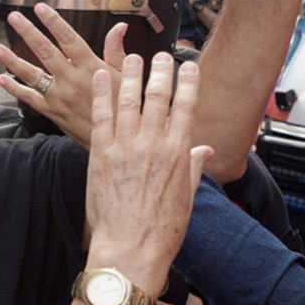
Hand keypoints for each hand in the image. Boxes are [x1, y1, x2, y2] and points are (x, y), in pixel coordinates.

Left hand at [0, 3, 126, 145]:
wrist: (116, 139)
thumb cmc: (122, 108)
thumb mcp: (126, 77)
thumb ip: (116, 51)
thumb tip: (119, 29)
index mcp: (90, 67)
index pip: (68, 39)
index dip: (53, 22)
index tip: (41, 9)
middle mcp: (71, 80)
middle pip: (45, 51)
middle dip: (28, 32)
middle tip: (14, 18)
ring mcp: (59, 96)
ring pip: (31, 74)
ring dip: (13, 60)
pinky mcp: (52, 111)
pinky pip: (29, 98)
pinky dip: (13, 89)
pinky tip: (2, 79)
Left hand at [84, 52, 211, 282]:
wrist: (130, 248)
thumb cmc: (161, 230)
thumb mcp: (187, 197)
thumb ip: (194, 168)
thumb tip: (203, 150)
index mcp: (178, 154)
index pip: (186, 107)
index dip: (188, 82)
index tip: (189, 65)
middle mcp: (153, 145)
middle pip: (158, 97)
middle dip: (160, 71)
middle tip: (160, 55)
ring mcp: (125, 148)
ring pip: (128, 100)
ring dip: (130, 75)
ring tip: (131, 57)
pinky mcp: (101, 154)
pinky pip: (101, 117)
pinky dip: (102, 94)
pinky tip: (102, 77)